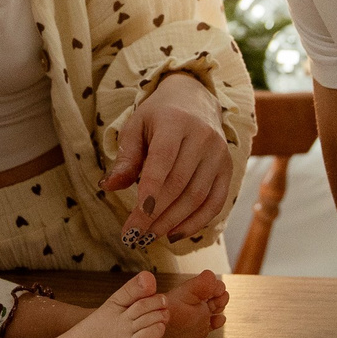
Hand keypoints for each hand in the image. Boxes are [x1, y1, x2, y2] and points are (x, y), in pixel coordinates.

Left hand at [103, 71, 231, 245]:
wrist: (195, 100)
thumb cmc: (158, 116)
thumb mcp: (136, 128)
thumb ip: (126, 158)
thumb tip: (108, 187)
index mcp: (175, 122)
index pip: (163, 160)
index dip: (150, 191)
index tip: (135, 219)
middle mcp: (203, 137)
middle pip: (180, 184)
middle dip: (155, 215)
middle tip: (134, 236)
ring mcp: (219, 154)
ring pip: (197, 197)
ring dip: (172, 222)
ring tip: (148, 237)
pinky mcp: (228, 169)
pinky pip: (215, 202)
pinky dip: (195, 223)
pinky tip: (174, 234)